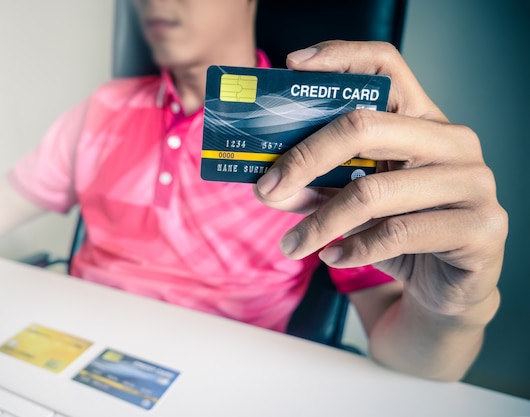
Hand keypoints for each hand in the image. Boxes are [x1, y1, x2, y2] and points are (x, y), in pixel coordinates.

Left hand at [254, 41, 505, 319]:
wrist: (449, 283)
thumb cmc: (400, 230)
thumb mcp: (352, 202)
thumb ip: (314, 188)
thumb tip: (267, 187)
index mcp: (423, 119)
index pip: (385, 66)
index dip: (339, 57)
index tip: (292, 67)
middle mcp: (453, 140)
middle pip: (365, 125)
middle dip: (304, 158)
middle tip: (266, 189)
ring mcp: (472, 182)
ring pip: (374, 191)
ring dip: (320, 222)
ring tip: (291, 244)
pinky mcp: (479, 227)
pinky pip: (398, 233)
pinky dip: (354, 249)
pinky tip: (331, 257)